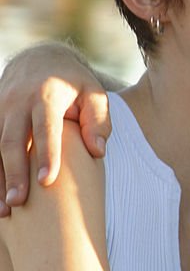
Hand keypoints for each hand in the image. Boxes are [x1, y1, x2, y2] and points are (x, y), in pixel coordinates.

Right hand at [0, 43, 109, 214]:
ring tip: (4, 211)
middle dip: (13, 173)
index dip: (46, 155)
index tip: (47, 182)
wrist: (39, 59)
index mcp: (46, 95)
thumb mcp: (94, 94)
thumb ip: (99, 121)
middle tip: (17, 203)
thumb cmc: (73, 84)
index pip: (45, 128)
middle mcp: (16, 102)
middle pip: (11, 141)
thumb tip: (97, 151)